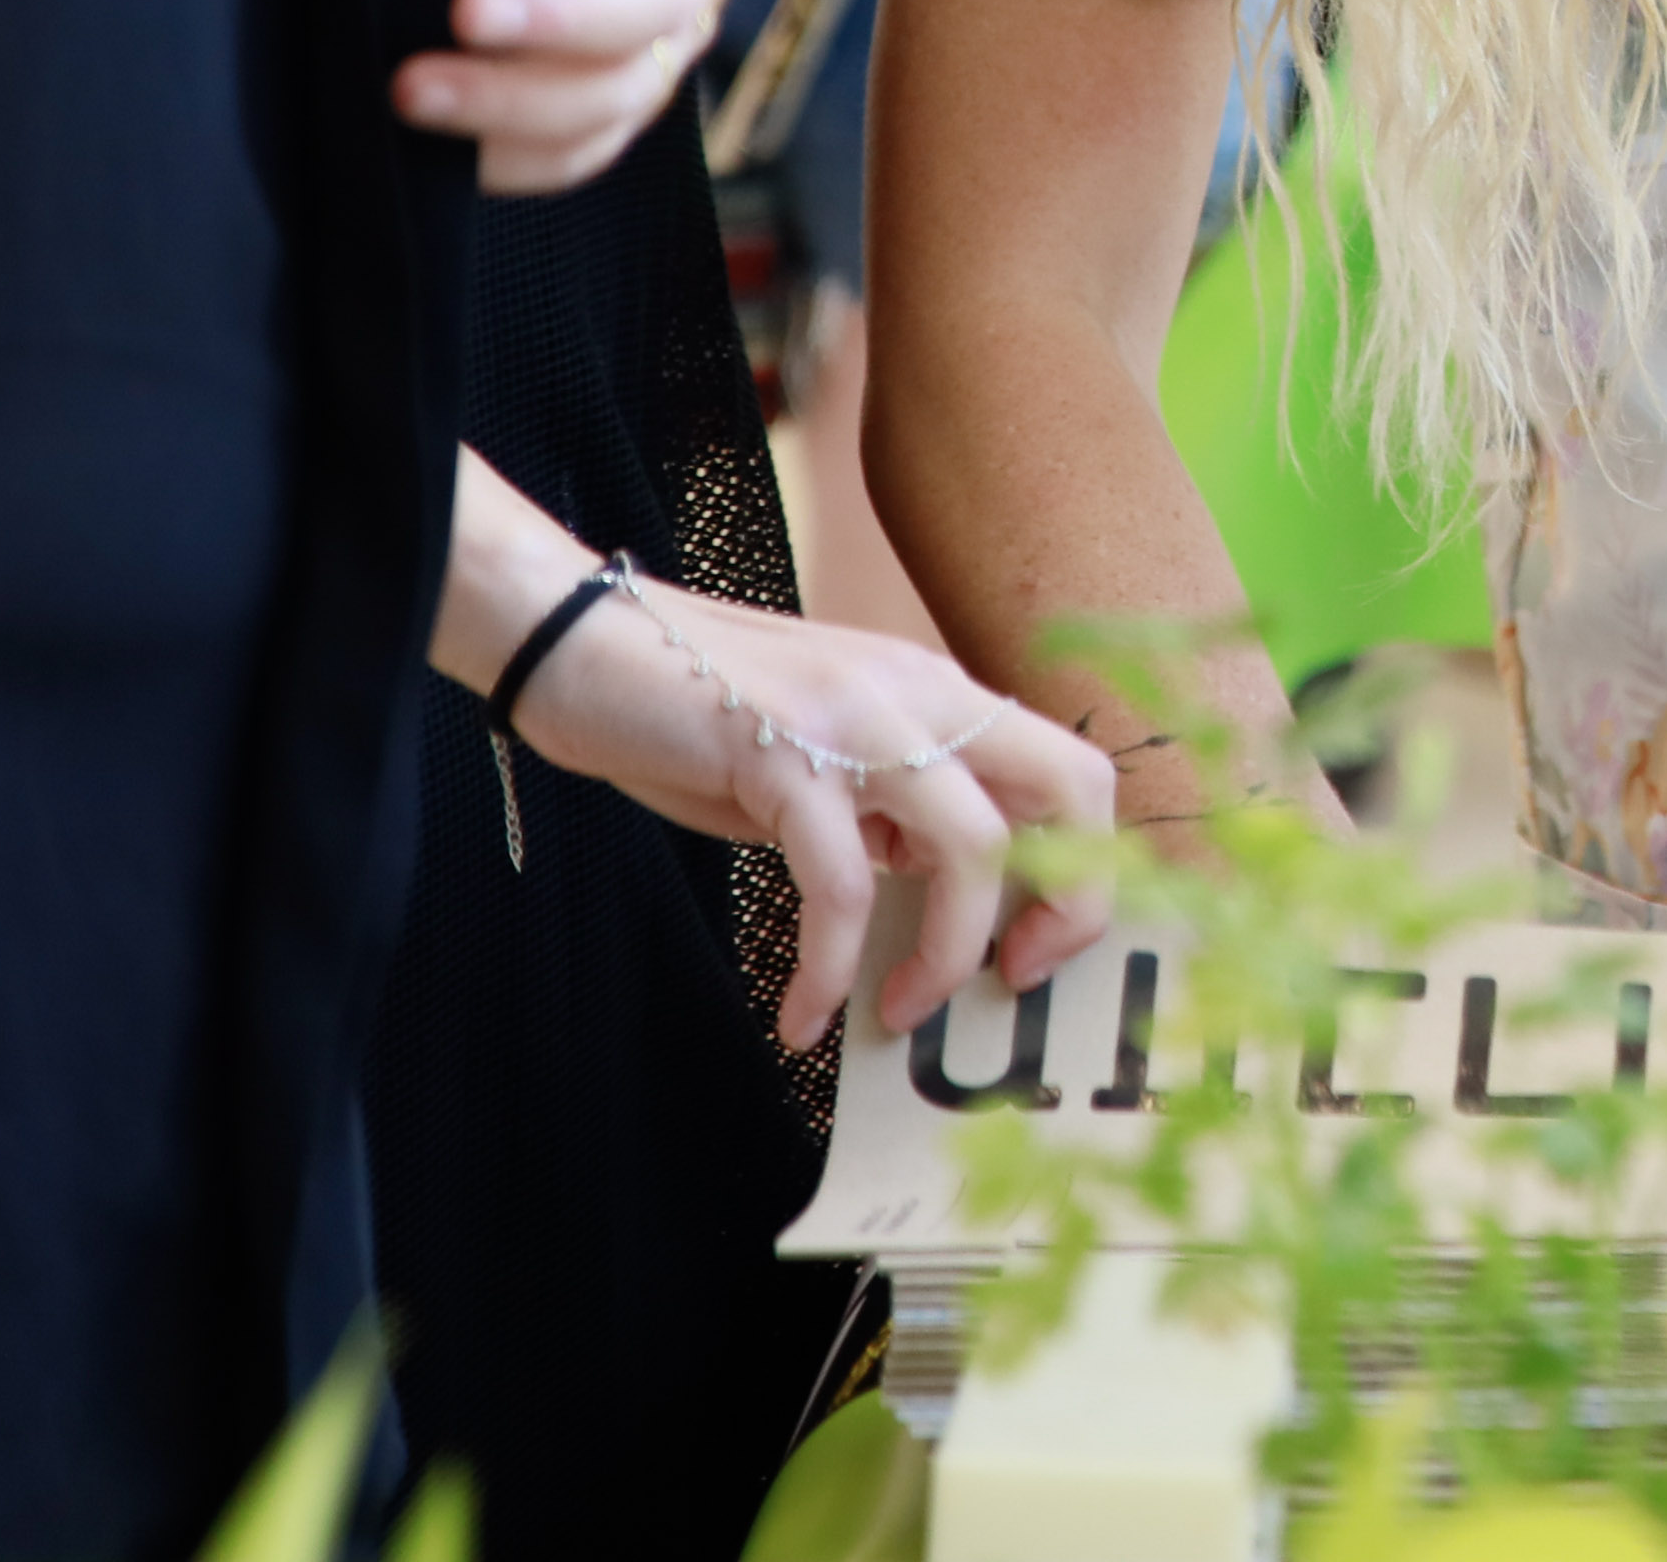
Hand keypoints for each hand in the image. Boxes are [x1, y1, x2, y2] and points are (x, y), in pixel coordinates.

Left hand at [410, 0, 748, 191]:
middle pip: (664, 4)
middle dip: (563, 18)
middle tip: (465, 10)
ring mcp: (659, 35)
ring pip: (621, 92)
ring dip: (519, 102)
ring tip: (413, 88)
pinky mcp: (607, 98)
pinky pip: (579, 152)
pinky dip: (512, 158)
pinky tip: (434, 142)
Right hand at [500, 578, 1118, 1053]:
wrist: (585, 648)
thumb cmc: (702, 717)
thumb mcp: (829, 763)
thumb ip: (894, 815)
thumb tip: (944, 906)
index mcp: (942, 696)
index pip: (1077, 772)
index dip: (1081, 874)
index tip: (1029, 952)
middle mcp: (922, 695)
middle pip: (1068, 790)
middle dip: (1061, 906)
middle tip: (1004, 981)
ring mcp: (859, 717)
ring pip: (972, 844)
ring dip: (947, 954)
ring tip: (895, 1015)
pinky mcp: (783, 753)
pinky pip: (842, 884)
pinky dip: (828, 968)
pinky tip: (798, 1017)